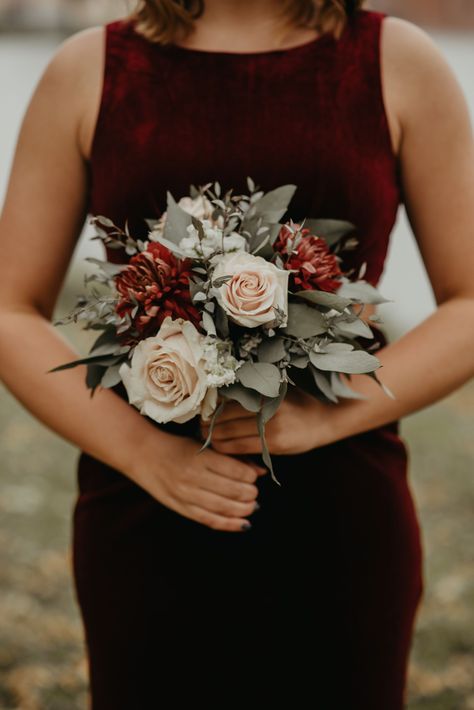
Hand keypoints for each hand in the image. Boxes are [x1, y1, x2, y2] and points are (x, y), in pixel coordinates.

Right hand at [131, 430, 266, 531]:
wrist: (143, 455)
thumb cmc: (177, 447)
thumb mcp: (204, 445)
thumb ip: (231, 457)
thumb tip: (260, 471)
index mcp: (201, 457)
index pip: (236, 471)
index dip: (250, 476)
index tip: (254, 476)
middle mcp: (194, 477)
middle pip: (233, 490)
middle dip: (250, 494)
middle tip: (254, 492)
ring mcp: (186, 495)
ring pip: (224, 508)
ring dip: (243, 510)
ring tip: (252, 507)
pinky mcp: (181, 508)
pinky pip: (209, 520)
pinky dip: (229, 524)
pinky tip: (243, 524)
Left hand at [200, 387, 332, 455]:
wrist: (325, 419)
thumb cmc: (296, 404)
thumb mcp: (274, 392)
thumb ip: (251, 395)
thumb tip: (217, 399)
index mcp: (263, 391)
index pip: (227, 400)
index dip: (211, 408)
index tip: (202, 412)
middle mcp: (266, 406)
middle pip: (224, 417)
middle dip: (208, 424)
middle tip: (199, 426)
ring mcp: (271, 426)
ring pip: (229, 433)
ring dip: (213, 437)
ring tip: (207, 436)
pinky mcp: (274, 444)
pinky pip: (240, 447)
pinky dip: (226, 448)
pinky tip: (221, 447)